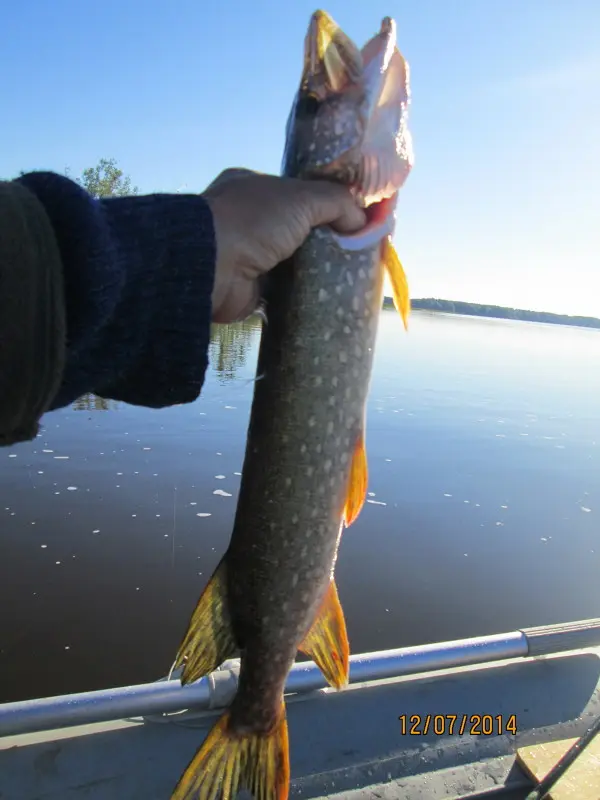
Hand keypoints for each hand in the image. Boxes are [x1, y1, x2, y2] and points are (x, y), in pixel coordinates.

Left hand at [203, 169, 365, 323]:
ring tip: (352, 275)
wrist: (211, 268)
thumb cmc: (252, 221)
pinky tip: (330, 294)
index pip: (298, 193)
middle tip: (358, 252)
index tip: (354, 220)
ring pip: (294, 260)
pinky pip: (285, 289)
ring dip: (318, 268)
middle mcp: (248, 219)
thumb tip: (364, 220)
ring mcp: (248, 255)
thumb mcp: (301, 198)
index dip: (327, 205)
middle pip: (299, 228)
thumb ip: (336, 202)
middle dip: (326, 240)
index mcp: (253, 187)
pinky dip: (304, 292)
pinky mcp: (252, 288)